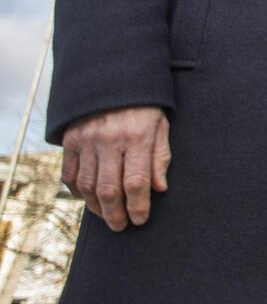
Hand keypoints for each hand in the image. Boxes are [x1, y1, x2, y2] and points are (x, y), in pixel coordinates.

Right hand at [61, 106, 170, 230]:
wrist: (113, 77)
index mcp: (137, 137)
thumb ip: (160, 158)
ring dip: (96, 206)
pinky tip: (88, 199)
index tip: (141, 220)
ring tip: (107, 215)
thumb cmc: (144, 106)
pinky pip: (70, 174)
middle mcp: (110, 140)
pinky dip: (77, 191)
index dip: (138, 206)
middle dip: (115, 214)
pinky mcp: (71, 140)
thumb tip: (159, 189)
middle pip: (109, 189)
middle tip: (121, 226)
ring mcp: (87, 140)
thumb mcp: (160, 126)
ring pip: (87, 185)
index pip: (136, 181)